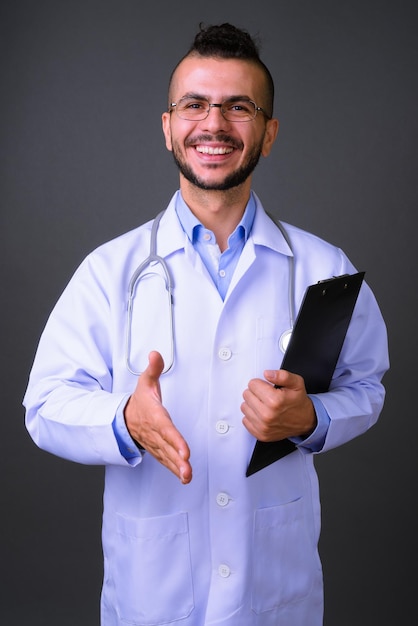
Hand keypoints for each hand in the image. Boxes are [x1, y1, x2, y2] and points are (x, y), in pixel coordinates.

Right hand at [124, 351, 191, 483]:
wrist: (124, 417)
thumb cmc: (140, 401)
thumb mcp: (145, 381)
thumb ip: (153, 369)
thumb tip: (155, 354)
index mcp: (154, 415)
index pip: (165, 428)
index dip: (174, 439)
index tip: (184, 450)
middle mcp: (154, 432)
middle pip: (166, 446)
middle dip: (177, 458)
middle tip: (187, 467)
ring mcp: (155, 443)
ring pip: (166, 457)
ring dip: (177, 468)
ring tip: (187, 476)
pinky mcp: (157, 450)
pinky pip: (165, 461)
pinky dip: (174, 470)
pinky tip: (185, 477)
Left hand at [241, 369, 316, 441]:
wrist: (305, 421)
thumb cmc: (298, 402)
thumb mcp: (296, 383)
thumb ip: (282, 375)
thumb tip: (268, 374)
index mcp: (275, 401)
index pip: (252, 384)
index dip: (260, 383)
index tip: (268, 387)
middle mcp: (267, 415)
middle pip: (246, 395)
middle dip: (255, 393)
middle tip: (267, 396)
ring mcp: (263, 426)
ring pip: (244, 407)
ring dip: (253, 404)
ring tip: (265, 405)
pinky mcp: (260, 434)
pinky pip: (245, 420)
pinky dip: (252, 416)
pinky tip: (262, 414)